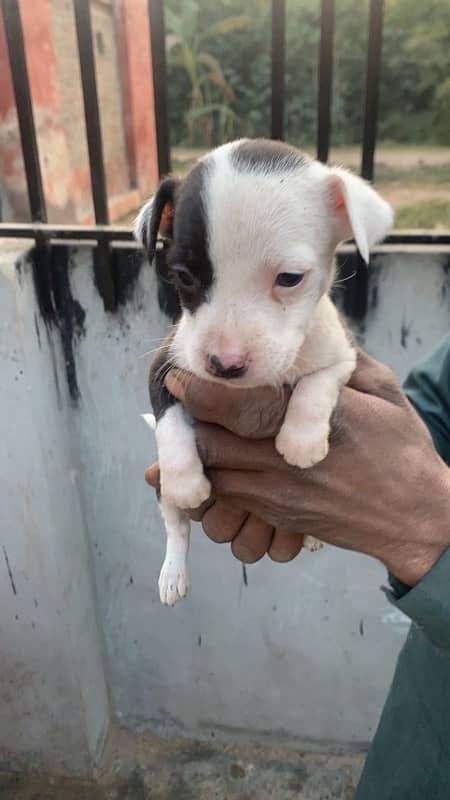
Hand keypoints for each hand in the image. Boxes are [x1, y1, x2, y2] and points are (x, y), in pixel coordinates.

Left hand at [146, 352, 449, 585]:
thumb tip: (308, 334)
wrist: (415, 517)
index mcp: (320, 420)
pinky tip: (212, 461)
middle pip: (215, 443)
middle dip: (189, 422)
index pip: (246, 407)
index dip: (203, 392)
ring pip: (214, 474)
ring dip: (197, 452)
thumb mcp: (384, 392)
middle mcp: (293, 460)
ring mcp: (283, 494)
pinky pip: (227, 500)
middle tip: (179, 400)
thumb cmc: (402, 450)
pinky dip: (211, 480)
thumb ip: (341, 362)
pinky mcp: (279, 516)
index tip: (180, 377)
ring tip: (189, 430)